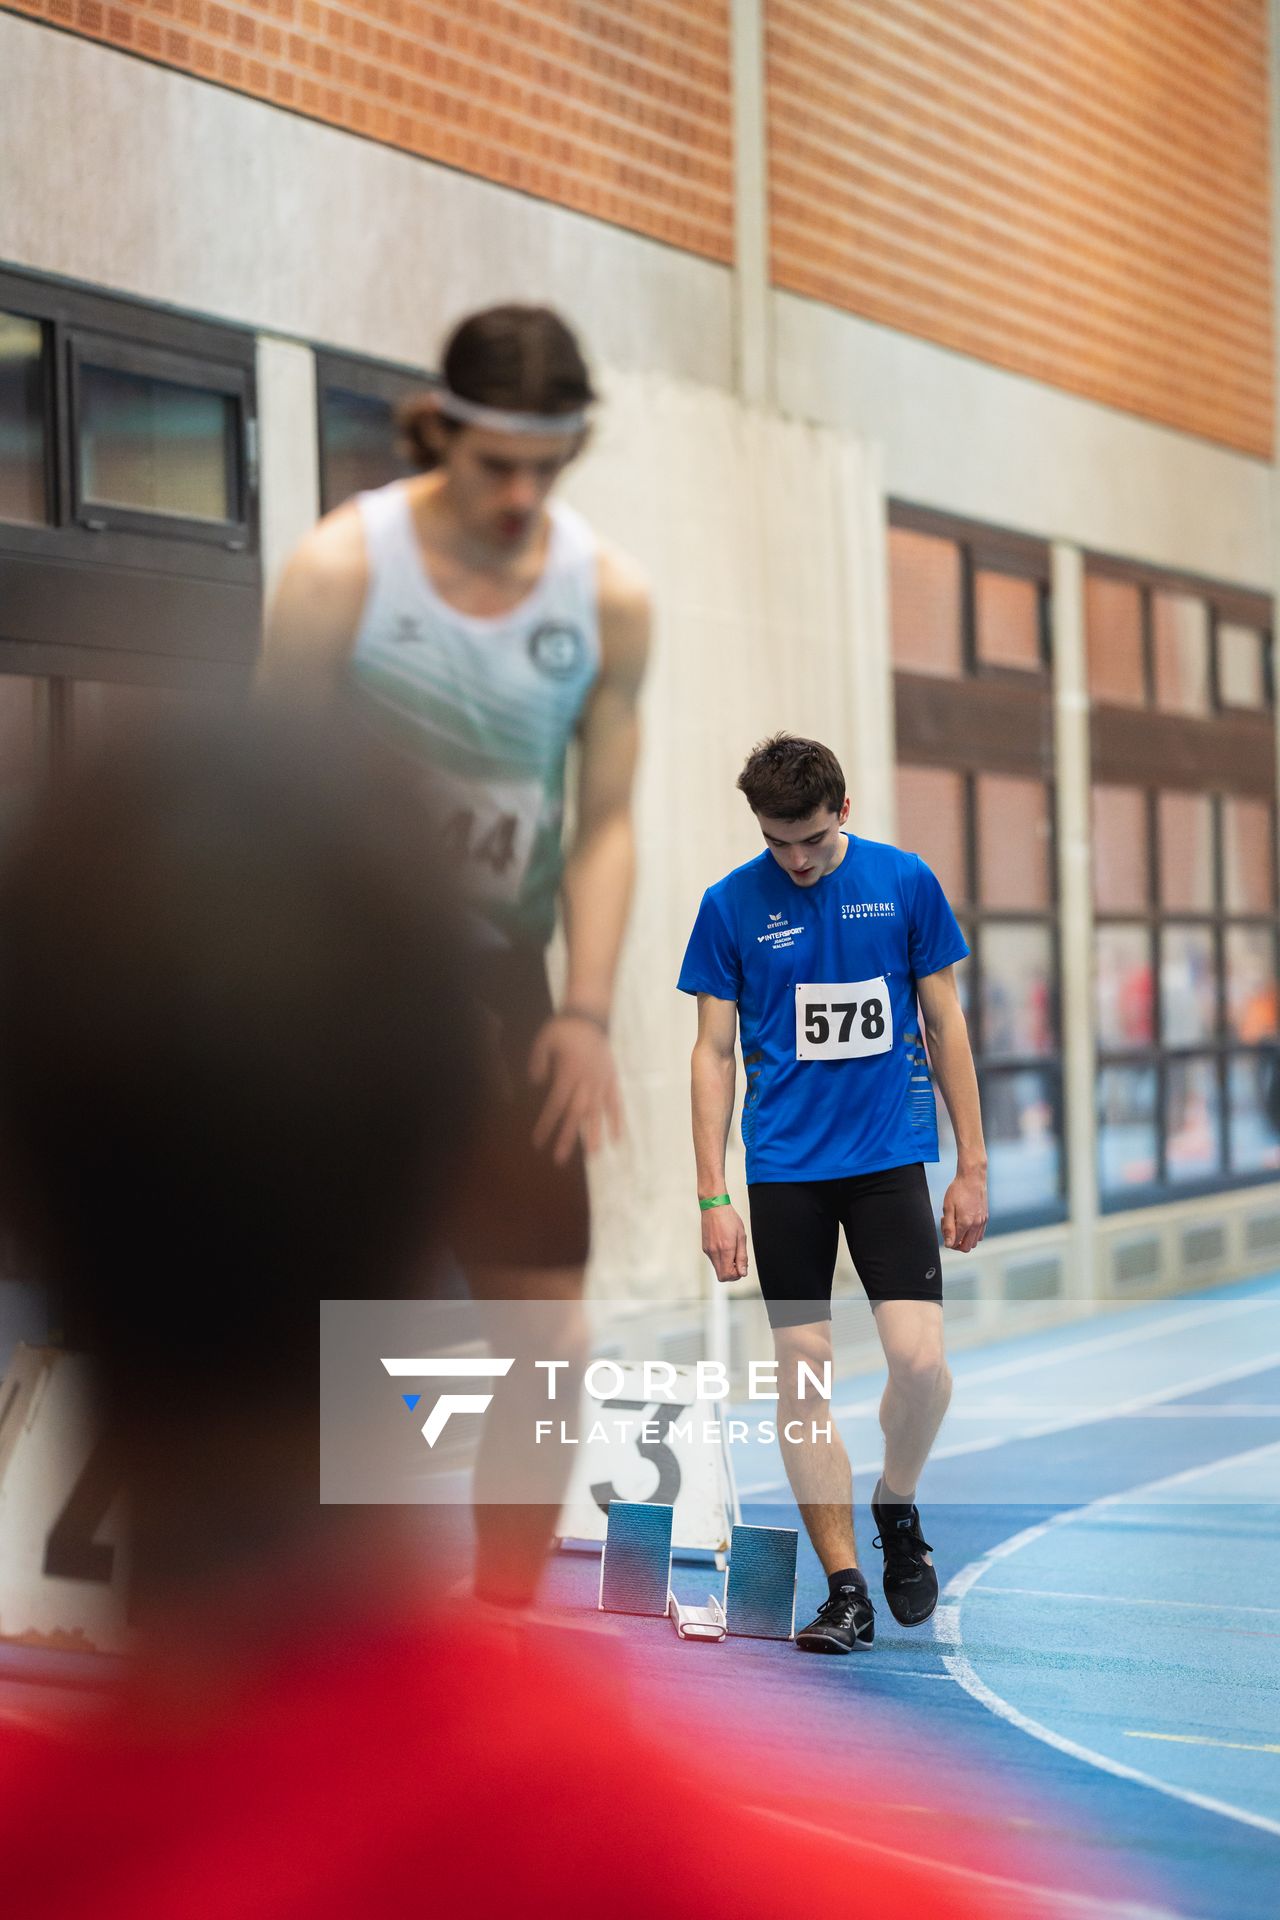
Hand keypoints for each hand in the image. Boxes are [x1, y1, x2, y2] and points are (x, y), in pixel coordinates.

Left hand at [529, 1014, 622, 1163]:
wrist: (590, 1015)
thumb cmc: (564, 1028)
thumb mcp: (543, 1040)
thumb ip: (538, 1062)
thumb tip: (536, 1083)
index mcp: (567, 1073)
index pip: (555, 1104)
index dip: (547, 1124)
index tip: (538, 1142)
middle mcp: (586, 1081)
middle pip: (576, 1113)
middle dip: (568, 1137)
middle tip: (560, 1159)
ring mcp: (601, 1081)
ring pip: (597, 1111)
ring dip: (594, 1133)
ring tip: (592, 1154)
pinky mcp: (611, 1079)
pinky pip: (615, 1102)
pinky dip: (617, 1119)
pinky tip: (616, 1137)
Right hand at [701, 1203, 748, 1283]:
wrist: (714, 1207)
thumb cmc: (729, 1218)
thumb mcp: (741, 1237)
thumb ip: (742, 1256)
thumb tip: (743, 1272)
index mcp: (725, 1249)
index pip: (727, 1275)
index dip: (736, 1276)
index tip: (741, 1267)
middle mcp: (714, 1252)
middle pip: (721, 1275)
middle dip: (731, 1273)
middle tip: (738, 1262)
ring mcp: (708, 1250)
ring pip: (717, 1268)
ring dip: (726, 1265)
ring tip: (732, 1251)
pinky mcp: (705, 1247)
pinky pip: (714, 1260)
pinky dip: (721, 1259)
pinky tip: (725, 1247)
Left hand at [941, 1167, 987, 1252]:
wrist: (972, 1178)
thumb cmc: (957, 1191)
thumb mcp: (948, 1208)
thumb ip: (948, 1228)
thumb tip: (948, 1245)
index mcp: (965, 1223)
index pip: (956, 1244)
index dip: (947, 1240)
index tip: (944, 1228)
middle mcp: (976, 1225)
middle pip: (967, 1247)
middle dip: (956, 1243)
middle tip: (950, 1229)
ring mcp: (982, 1222)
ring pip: (975, 1242)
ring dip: (965, 1239)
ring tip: (958, 1224)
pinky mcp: (986, 1218)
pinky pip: (980, 1234)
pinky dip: (972, 1234)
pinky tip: (965, 1222)